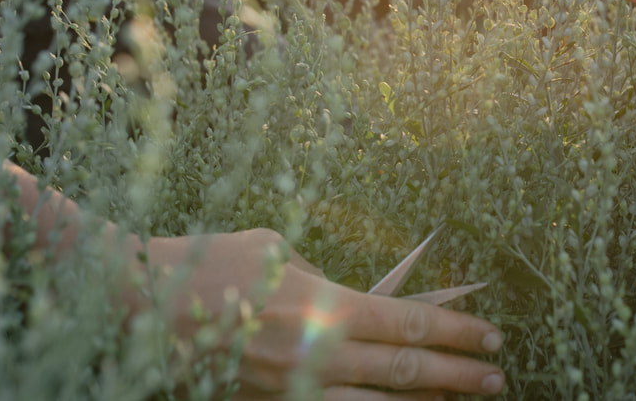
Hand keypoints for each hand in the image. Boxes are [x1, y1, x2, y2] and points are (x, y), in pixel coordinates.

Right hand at [139, 229, 505, 398]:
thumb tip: (350, 299)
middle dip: (457, 375)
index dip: (457, 332)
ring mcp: (290, 390)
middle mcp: (314, 354)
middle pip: (403, 370)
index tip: (493, 336)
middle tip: (498, 377)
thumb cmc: (208, 263)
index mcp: (322, 304)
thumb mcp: (275, 249)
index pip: (408, 322)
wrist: (137, 305)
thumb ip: (321, 276)